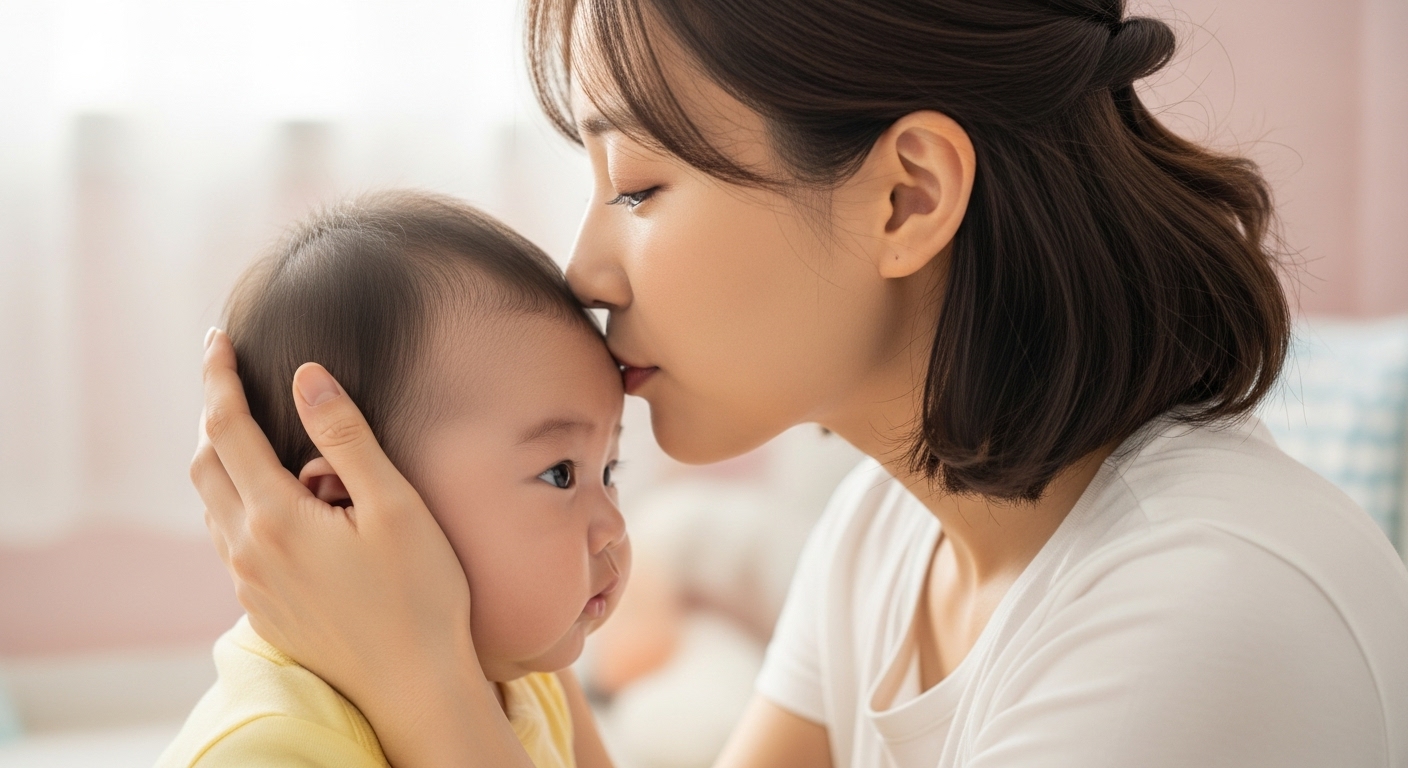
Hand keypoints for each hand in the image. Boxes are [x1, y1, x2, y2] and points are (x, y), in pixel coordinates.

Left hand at [193, 330, 528, 767]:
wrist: (414, 685)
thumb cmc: (420, 594)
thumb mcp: (394, 506)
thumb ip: (346, 439)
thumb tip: (307, 378)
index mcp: (275, 518)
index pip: (227, 428)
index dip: (218, 378)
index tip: (216, 340)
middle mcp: (247, 551)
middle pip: (206, 464)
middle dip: (216, 416)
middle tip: (237, 382)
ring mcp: (250, 585)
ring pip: (215, 505)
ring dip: (230, 463)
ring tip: (278, 445)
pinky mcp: (263, 608)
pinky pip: (233, 540)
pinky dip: (244, 504)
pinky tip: (290, 506)